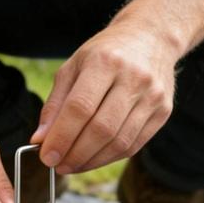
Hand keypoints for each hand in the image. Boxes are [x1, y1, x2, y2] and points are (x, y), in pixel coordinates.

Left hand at [31, 21, 176, 173]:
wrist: (151, 37)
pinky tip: (93, 158)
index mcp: (105, 61)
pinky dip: (110, 157)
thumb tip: (40, 140)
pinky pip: (134, 144)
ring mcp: (152, 96)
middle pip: (101, 129)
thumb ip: (55, 104)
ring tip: (72, 165)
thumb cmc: (105, 53)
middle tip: (58, 166)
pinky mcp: (163, 111)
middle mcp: (133, 78)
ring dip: (92, 161)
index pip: (80, 107)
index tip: (46, 156)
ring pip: (120, 142)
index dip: (62, 137)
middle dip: (76, 154)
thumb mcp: (74, 67)